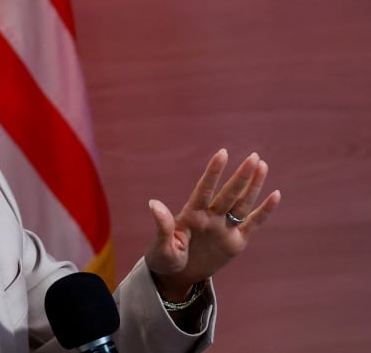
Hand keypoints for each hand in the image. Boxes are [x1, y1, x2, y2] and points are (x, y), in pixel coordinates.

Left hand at [144, 149, 280, 300]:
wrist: (177, 275)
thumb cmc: (164, 259)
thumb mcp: (162, 247)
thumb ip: (162, 226)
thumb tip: (153, 203)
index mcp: (191, 215)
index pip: (204, 190)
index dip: (213, 172)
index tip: (222, 153)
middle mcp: (210, 217)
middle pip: (228, 194)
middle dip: (241, 176)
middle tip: (254, 157)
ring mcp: (224, 228)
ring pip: (242, 203)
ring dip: (253, 186)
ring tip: (262, 165)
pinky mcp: (235, 242)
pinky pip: (252, 224)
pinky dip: (264, 211)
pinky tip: (275, 195)